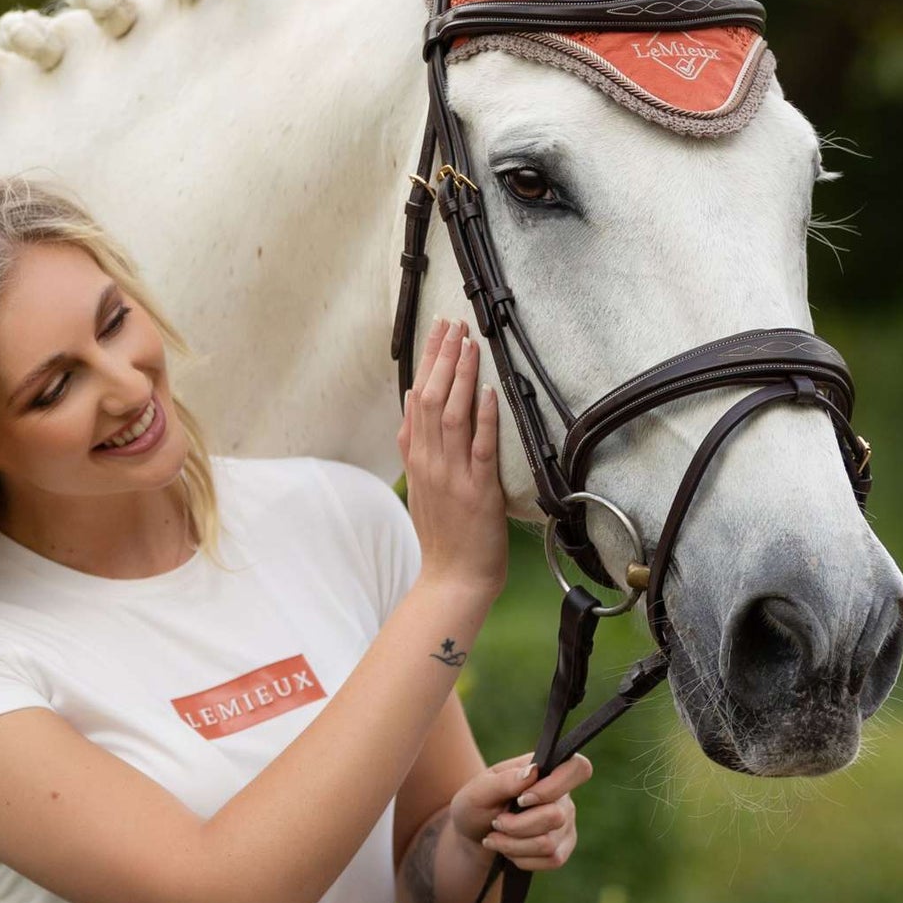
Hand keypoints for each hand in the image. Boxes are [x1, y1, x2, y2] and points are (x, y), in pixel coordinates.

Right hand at [397, 317, 504, 596]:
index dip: (427, 362)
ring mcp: (453, 476)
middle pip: (432, 400)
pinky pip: (480, 449)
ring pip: (452, 417)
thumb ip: (415, 445)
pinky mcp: (478, 491)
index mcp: (417, 459)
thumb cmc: (444, 536)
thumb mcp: (419, 485)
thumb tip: (414, 402)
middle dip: (442, 358)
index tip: (437, 332)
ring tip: (468, 344)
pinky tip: (487, 392)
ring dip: (460, 377)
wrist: (453, 579)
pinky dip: (484, 418)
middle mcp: (430, 463)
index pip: (418, 400)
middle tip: (453, 324)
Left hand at [448, 750, 589, 871]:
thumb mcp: (478, 791)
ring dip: (513, 845)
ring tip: (496, 837)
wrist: (473, 836)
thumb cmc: (476, 806)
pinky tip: (509, 850)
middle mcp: (563, 796)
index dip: (553, 787)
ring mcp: (566, 824)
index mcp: (545, 771)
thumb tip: (532, 772)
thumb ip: (504, 780)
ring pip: (548, 843)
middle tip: (497, 822)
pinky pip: (551, 859)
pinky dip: (522, 859)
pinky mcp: (562, 848)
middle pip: (555, 816)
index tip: (522, 799)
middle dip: (516, 826)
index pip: (578, 768)